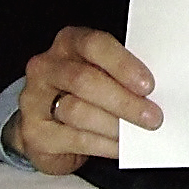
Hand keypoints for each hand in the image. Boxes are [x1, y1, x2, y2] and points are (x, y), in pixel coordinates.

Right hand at [7, 26, 162, 174]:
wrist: (46, 125)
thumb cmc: (85, 91)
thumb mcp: (102, 72)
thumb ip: (121, 74)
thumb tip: (156, 91)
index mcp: (69, 42)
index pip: (94, 45)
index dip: (122, 64)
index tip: (148, 85)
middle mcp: (46, 67)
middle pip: (84, 80)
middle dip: (123, 101)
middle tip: (152, 117)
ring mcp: (34, 99)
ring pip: (77, 111)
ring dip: (114, 124)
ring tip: (138, 133)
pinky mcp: (33, 132)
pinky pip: (73, 138)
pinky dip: (103, 144)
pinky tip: (120, 146)